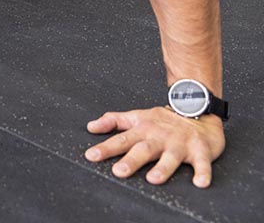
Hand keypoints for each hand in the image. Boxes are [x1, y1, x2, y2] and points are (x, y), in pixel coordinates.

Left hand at [85, 106, 224, 187]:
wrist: (198, 110)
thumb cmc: (164, 119)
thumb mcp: (137, 116)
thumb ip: (114, 121)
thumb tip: (90, 127)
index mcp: (143, 130)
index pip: (121, 139)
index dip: (106, 148)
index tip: (91, 156)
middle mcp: (160, 137)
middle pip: (143, 150)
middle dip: (131, 161)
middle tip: (118, 171)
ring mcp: (180, 144)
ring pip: (170, 157)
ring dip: (163, 168)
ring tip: (153, 179)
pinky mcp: (201, 150)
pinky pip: (203, 164)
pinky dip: (203, 173)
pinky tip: (200, 183)